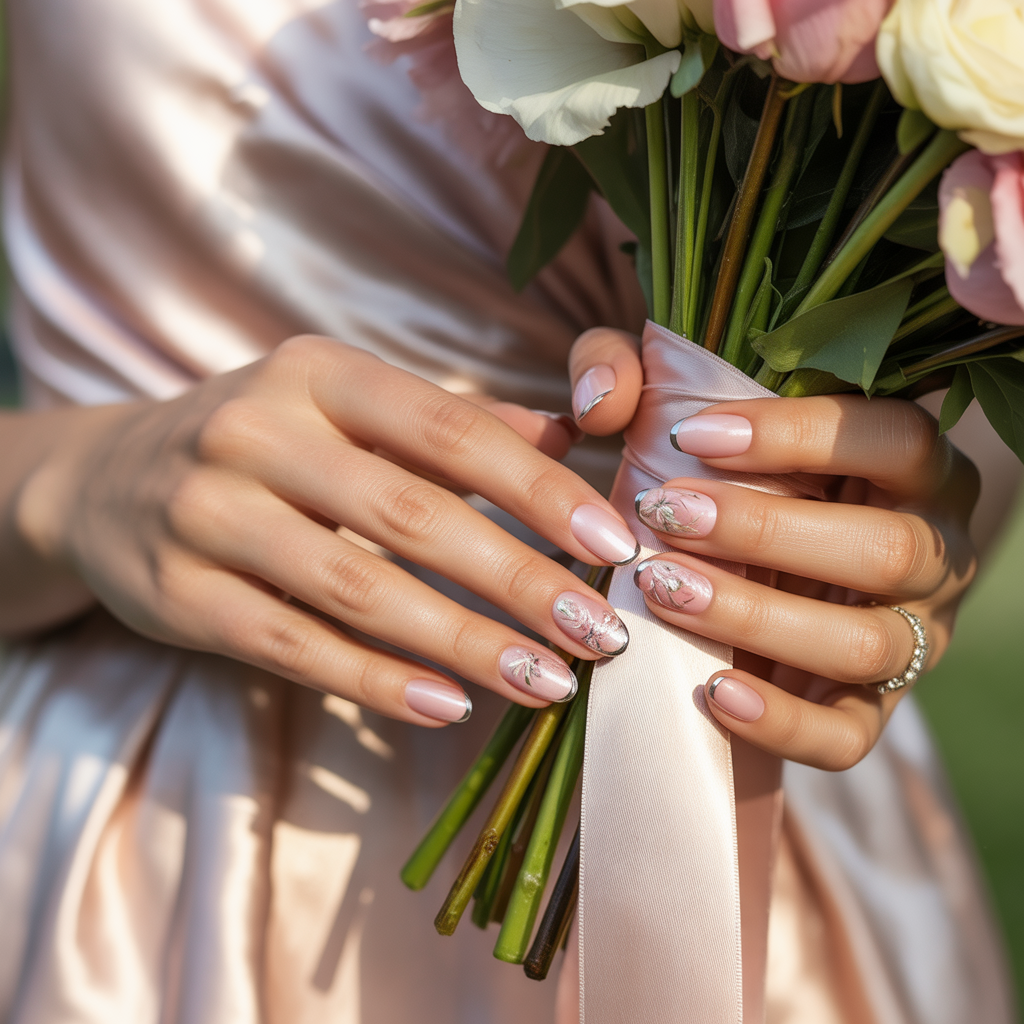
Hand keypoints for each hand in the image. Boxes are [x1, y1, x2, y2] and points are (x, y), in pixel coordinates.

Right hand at [17, 336, 639, 725]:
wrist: (107, 482)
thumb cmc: (263, 441)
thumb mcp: (345, 404)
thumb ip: (455, 421)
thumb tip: (573, 436)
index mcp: (319, 373)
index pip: (450, 430)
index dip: (538, 489)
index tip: (613, 545)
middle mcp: (259, 432)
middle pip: (413, 515)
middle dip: (519, 580)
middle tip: (598, 633)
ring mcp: (210, 514)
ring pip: (359, 590)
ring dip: (465, 643)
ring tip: (548, 682)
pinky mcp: (180, 595)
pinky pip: (296, 647)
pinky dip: (378, 681)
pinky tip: (450, 706)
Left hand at [570, 327, 979, 770]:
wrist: (753, 566)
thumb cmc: (725, 472)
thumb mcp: (682, 406)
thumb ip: (636, 369)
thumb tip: (602, 402)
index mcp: (911, 465)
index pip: (891, 437)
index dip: (796, 437)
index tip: (688, 436)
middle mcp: (931, 550)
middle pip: (882, 548)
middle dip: (765, 532)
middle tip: (665, 515)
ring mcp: (911, 638)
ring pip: (863, 643)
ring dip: (758, 619)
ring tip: (665, 590)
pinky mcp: (872, 709)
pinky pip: (847, 735)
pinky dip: (782, 722)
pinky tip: (711, 693)